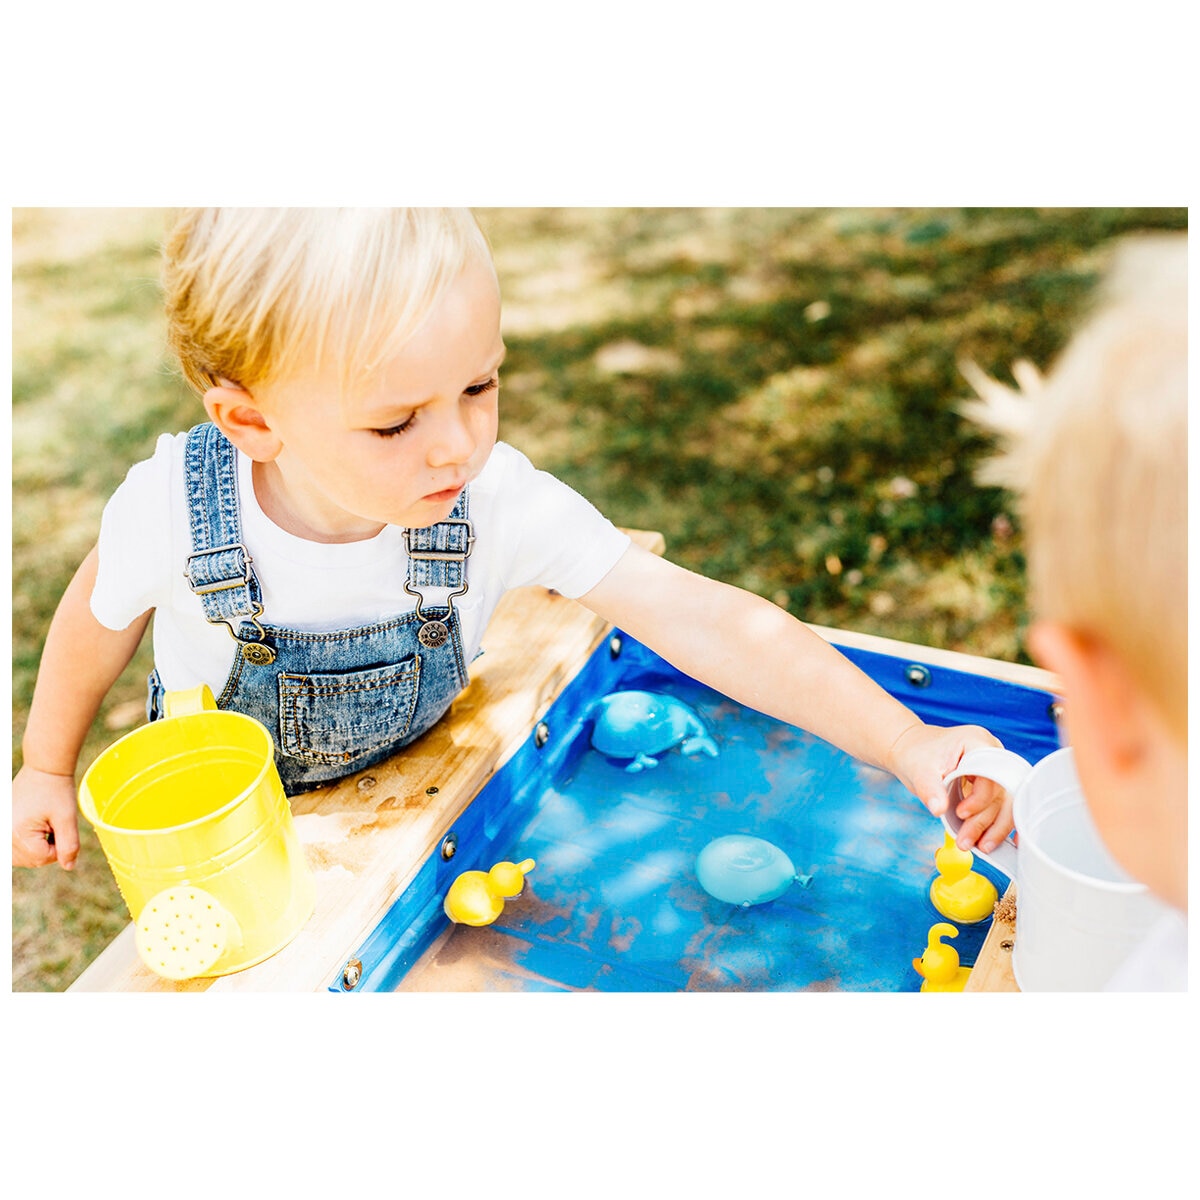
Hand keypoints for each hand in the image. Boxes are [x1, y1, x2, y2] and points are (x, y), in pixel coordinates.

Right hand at [12, 764, 80, 868]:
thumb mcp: (67, 818)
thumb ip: (68, 845)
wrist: (44, 769)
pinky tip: (36, 825)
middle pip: (32, 860)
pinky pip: (16, 847)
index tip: (62, 826)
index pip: (44, 858)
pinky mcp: (3, 826)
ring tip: (44, 822)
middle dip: (49, 846)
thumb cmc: (57, 790)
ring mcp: (1, 831)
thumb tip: (68, 867)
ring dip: (39, 845)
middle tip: (53, 822)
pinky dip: (29, 842)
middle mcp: (4, 835)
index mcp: (17, 834)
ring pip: (24, 856)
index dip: (61, 846)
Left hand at [886, 722, 1011, 851]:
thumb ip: (930, 790)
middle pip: (1002, 792)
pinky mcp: (992, 783)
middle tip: (968, 843)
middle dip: (986, 821)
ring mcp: (995, 769)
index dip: (980, 798)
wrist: (912, 749)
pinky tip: (995, 842)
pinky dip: (997, 825)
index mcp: (977, 742)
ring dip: (992, 829)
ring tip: (975, 847)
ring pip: (1005, 803)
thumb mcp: (919, 771)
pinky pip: (1001, 806)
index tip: (960, 813)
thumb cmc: (916, 755)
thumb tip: (939, 810)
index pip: (991, 774)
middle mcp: (993, 754)